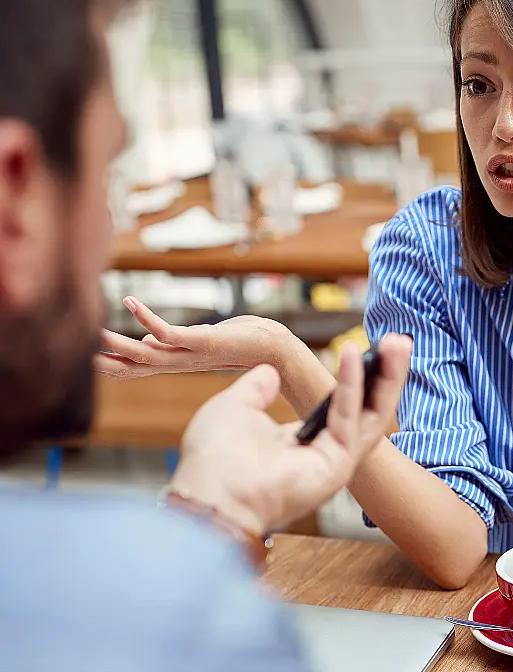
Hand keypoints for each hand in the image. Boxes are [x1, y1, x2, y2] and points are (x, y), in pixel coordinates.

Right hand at [96, 296, 284, 377]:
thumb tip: (145, 343)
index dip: (109, 366)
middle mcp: (180, 363)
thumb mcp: (198, 341)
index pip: (135, 369)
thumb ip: (170, 343)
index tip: (82, 359)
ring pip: (146, 355)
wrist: (274, 350)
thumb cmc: (238, 342)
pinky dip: (148, 318)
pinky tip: (131, 302)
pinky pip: (169, 333)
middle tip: (78, 353)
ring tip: (96, 330)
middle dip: (107, 361)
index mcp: (176, 363)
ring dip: (120, 343)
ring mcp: (191, 354)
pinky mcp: (203, 342)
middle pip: (135, 368)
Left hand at [170, 335, 410, 536]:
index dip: (355, 378)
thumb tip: (270, 371)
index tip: (362, 347)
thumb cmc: (215, 457)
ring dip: (387, 378)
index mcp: (299, 443)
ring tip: (397, 342)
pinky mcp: (338, 466)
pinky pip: (350, 418)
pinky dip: (352, 385)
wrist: (210, 492)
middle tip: (397, 340)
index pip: (341, 407)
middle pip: (367, 409)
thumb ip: (257, 388)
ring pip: (373, 415)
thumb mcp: (236, 407)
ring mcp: (334, 462)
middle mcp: (322, 453)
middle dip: (384, 374)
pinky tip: (352, 355)